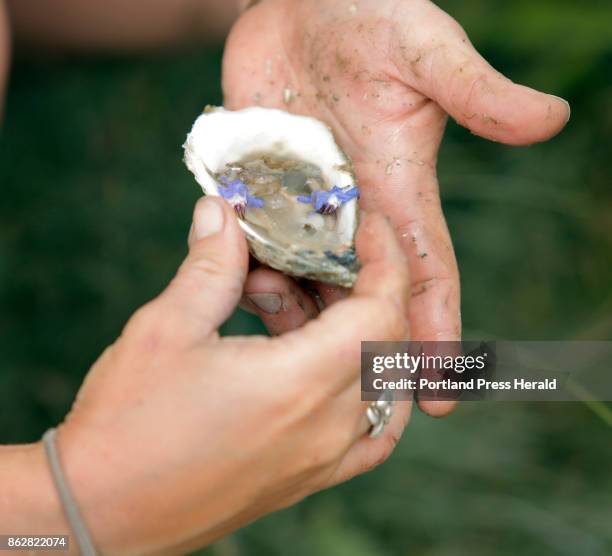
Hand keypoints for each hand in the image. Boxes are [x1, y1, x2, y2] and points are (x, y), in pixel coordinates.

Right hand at [42, 198, 411, 553]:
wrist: (99, 514)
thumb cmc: (126, 425)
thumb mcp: (166, 329)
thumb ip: (210, 266)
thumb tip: (220, 214)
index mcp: (299, 384)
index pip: (381, 312)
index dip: (386, 261)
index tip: (373, 229)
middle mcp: (326, 427)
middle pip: (386, 342)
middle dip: (365, 289)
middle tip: (315, 263)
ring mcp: (322, 460)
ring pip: (381, 382)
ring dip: (358, 333)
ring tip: (297, 308)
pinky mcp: (307, 479)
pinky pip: (372, 433)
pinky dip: (371, 391)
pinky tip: (334, 367)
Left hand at [222, 0, 569, 415]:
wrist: (300, 2)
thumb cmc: (369, 16)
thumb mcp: (424, 52)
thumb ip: (474, 92)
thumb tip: (550, 120)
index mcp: (399, 193)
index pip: (425, 275)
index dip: (434, 333)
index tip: (437, 394)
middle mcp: (352, 212)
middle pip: (360, 297)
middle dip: (356, 348)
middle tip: (342, 397)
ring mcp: (303, 205)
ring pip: (301, 281)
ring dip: (291, 315)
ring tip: (274, 340)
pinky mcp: (259, 189)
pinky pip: (250, 245)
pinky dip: (241, 272)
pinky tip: (229, 293)